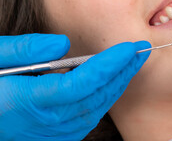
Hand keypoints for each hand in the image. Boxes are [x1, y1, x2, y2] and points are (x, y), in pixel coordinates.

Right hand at [0, 34, 150, 140]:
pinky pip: (89, 117)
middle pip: (96, 96)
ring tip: (132, 63)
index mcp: (28, 101)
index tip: (130, 47)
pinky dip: (105, 98)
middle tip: (141, 51)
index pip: (82, 82)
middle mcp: (46, 122)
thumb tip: (64, 44)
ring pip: (97, 108)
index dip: (110, 64)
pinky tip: (112, 83)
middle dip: (123, 72)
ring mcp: (53, 133)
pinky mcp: (57, 137)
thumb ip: (27, 49)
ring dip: (117, 85)